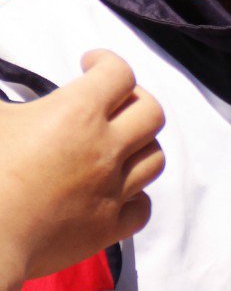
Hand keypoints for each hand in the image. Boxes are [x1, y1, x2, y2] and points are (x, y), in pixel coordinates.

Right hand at [0, 50, 164, 290]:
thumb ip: (4, 94)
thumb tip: (5, 83)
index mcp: (78, 112)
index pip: (119, 73)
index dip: (106, 62)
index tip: (90, 64)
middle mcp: (105, 148)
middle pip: (152, 112)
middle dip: (136, 100)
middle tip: (112, 103)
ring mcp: (112, 190)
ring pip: (155, 158)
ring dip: (140, 146)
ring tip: (117, 146)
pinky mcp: (107, 228)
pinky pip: (142, 208)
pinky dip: (135, 197)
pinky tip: (116, 192)